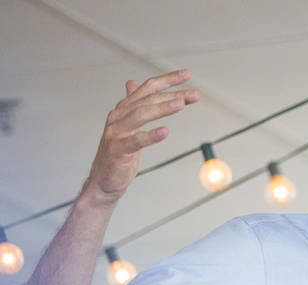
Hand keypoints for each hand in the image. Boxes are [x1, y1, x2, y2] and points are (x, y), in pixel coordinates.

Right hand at [84, 69, 199, 204]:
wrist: (104, 179)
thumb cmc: (119, 152)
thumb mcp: (128, 126)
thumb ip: (135, 105)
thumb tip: (133, 83)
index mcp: (123, 109)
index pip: (147, 88)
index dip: (167, 80)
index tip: (187, 74)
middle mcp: (118, 116)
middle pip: (148, 99)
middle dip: (173, 94)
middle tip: (195, 94)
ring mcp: (116, 132)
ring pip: (140, 114)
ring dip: (162, 108)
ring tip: (181, 104)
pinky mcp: (117, 150)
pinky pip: (136, 140)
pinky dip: (150, 135)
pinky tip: (165, 131)